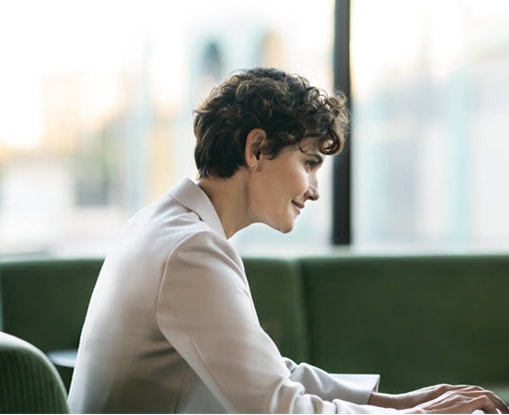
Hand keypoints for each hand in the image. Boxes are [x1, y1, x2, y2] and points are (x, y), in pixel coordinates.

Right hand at [369, 384, 508, 413]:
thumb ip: (444, 410)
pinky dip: (492, 407)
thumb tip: (449, 413)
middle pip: (477, 390)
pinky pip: (484, 401)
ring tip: (504, 414)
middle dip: (492, 400)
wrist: (410, 413)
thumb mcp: (432, 410)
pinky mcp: (462, 402)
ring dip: (496, 403)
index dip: (480, 398)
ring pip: (483, 393)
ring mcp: (457, 395)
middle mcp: (452, 391)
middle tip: (503, 411)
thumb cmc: (418, 414)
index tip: (489, 409)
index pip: (467, 391)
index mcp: (445, 393)